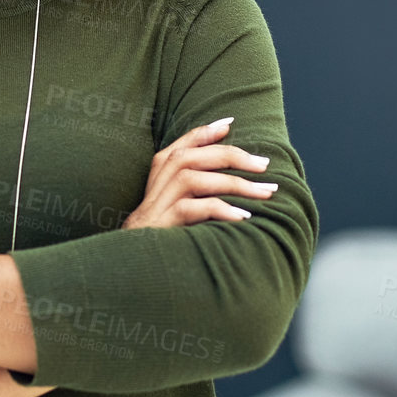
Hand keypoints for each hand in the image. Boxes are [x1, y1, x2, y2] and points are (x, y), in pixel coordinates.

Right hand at [122, 117, 278, 229]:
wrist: (130, 272)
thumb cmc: (165, 241)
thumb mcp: (180, 211)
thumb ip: (200, 191)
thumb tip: (238, 176)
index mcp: (158, 178)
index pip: (181, 146)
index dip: (204, 133)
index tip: (230, 124)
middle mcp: (154, 188)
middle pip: (189, 158)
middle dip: (231, 156)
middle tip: (265, 165)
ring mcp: (154, 208)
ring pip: (191, 179)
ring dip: (233, 183)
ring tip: (265, 193)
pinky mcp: (159, 227)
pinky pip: (190, 210)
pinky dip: (219, 210)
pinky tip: (243, 217)